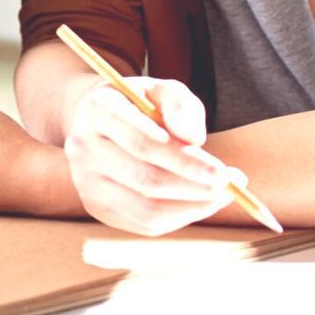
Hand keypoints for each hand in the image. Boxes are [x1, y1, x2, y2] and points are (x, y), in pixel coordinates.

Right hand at [63, 76, 238, 235]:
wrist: (99, 121)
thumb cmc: (139, 104)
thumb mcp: (161, 90)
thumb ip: (180, 105)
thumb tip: (193, 139)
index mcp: (97, 110)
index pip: (142, 143)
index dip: (184, 161)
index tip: (223, 172)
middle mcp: (82, 147)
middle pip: (145, 179)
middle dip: (195, 186)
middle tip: (232, 184)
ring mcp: (84, 181)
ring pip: (146, 208)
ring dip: (192, 207)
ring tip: (221, 195)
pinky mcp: (95, 206)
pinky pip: (144, 224)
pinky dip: (179, 217)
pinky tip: (198, 202)